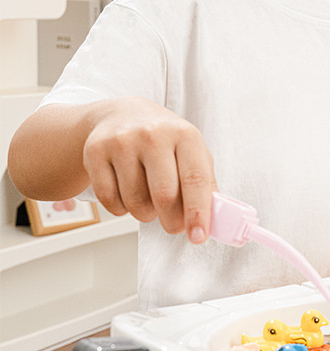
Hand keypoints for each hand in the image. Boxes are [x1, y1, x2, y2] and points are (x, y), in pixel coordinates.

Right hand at [82, 98, 216, 242]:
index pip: (195, 179)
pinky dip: (121, 208)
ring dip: (145, 214)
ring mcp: (122, 142)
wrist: (123, 115)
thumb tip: (212, 220)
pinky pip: (109, 200)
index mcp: (185, 135)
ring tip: (150, 202)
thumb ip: (205, 183)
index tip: (199, 236)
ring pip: (135, 202)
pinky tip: (127, 193)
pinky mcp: (95, 152)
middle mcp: (154, 135)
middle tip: (174, 226)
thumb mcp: (192, 152)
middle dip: (171, 221)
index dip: (198, 212)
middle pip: (164, 195)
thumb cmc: (165, 140)